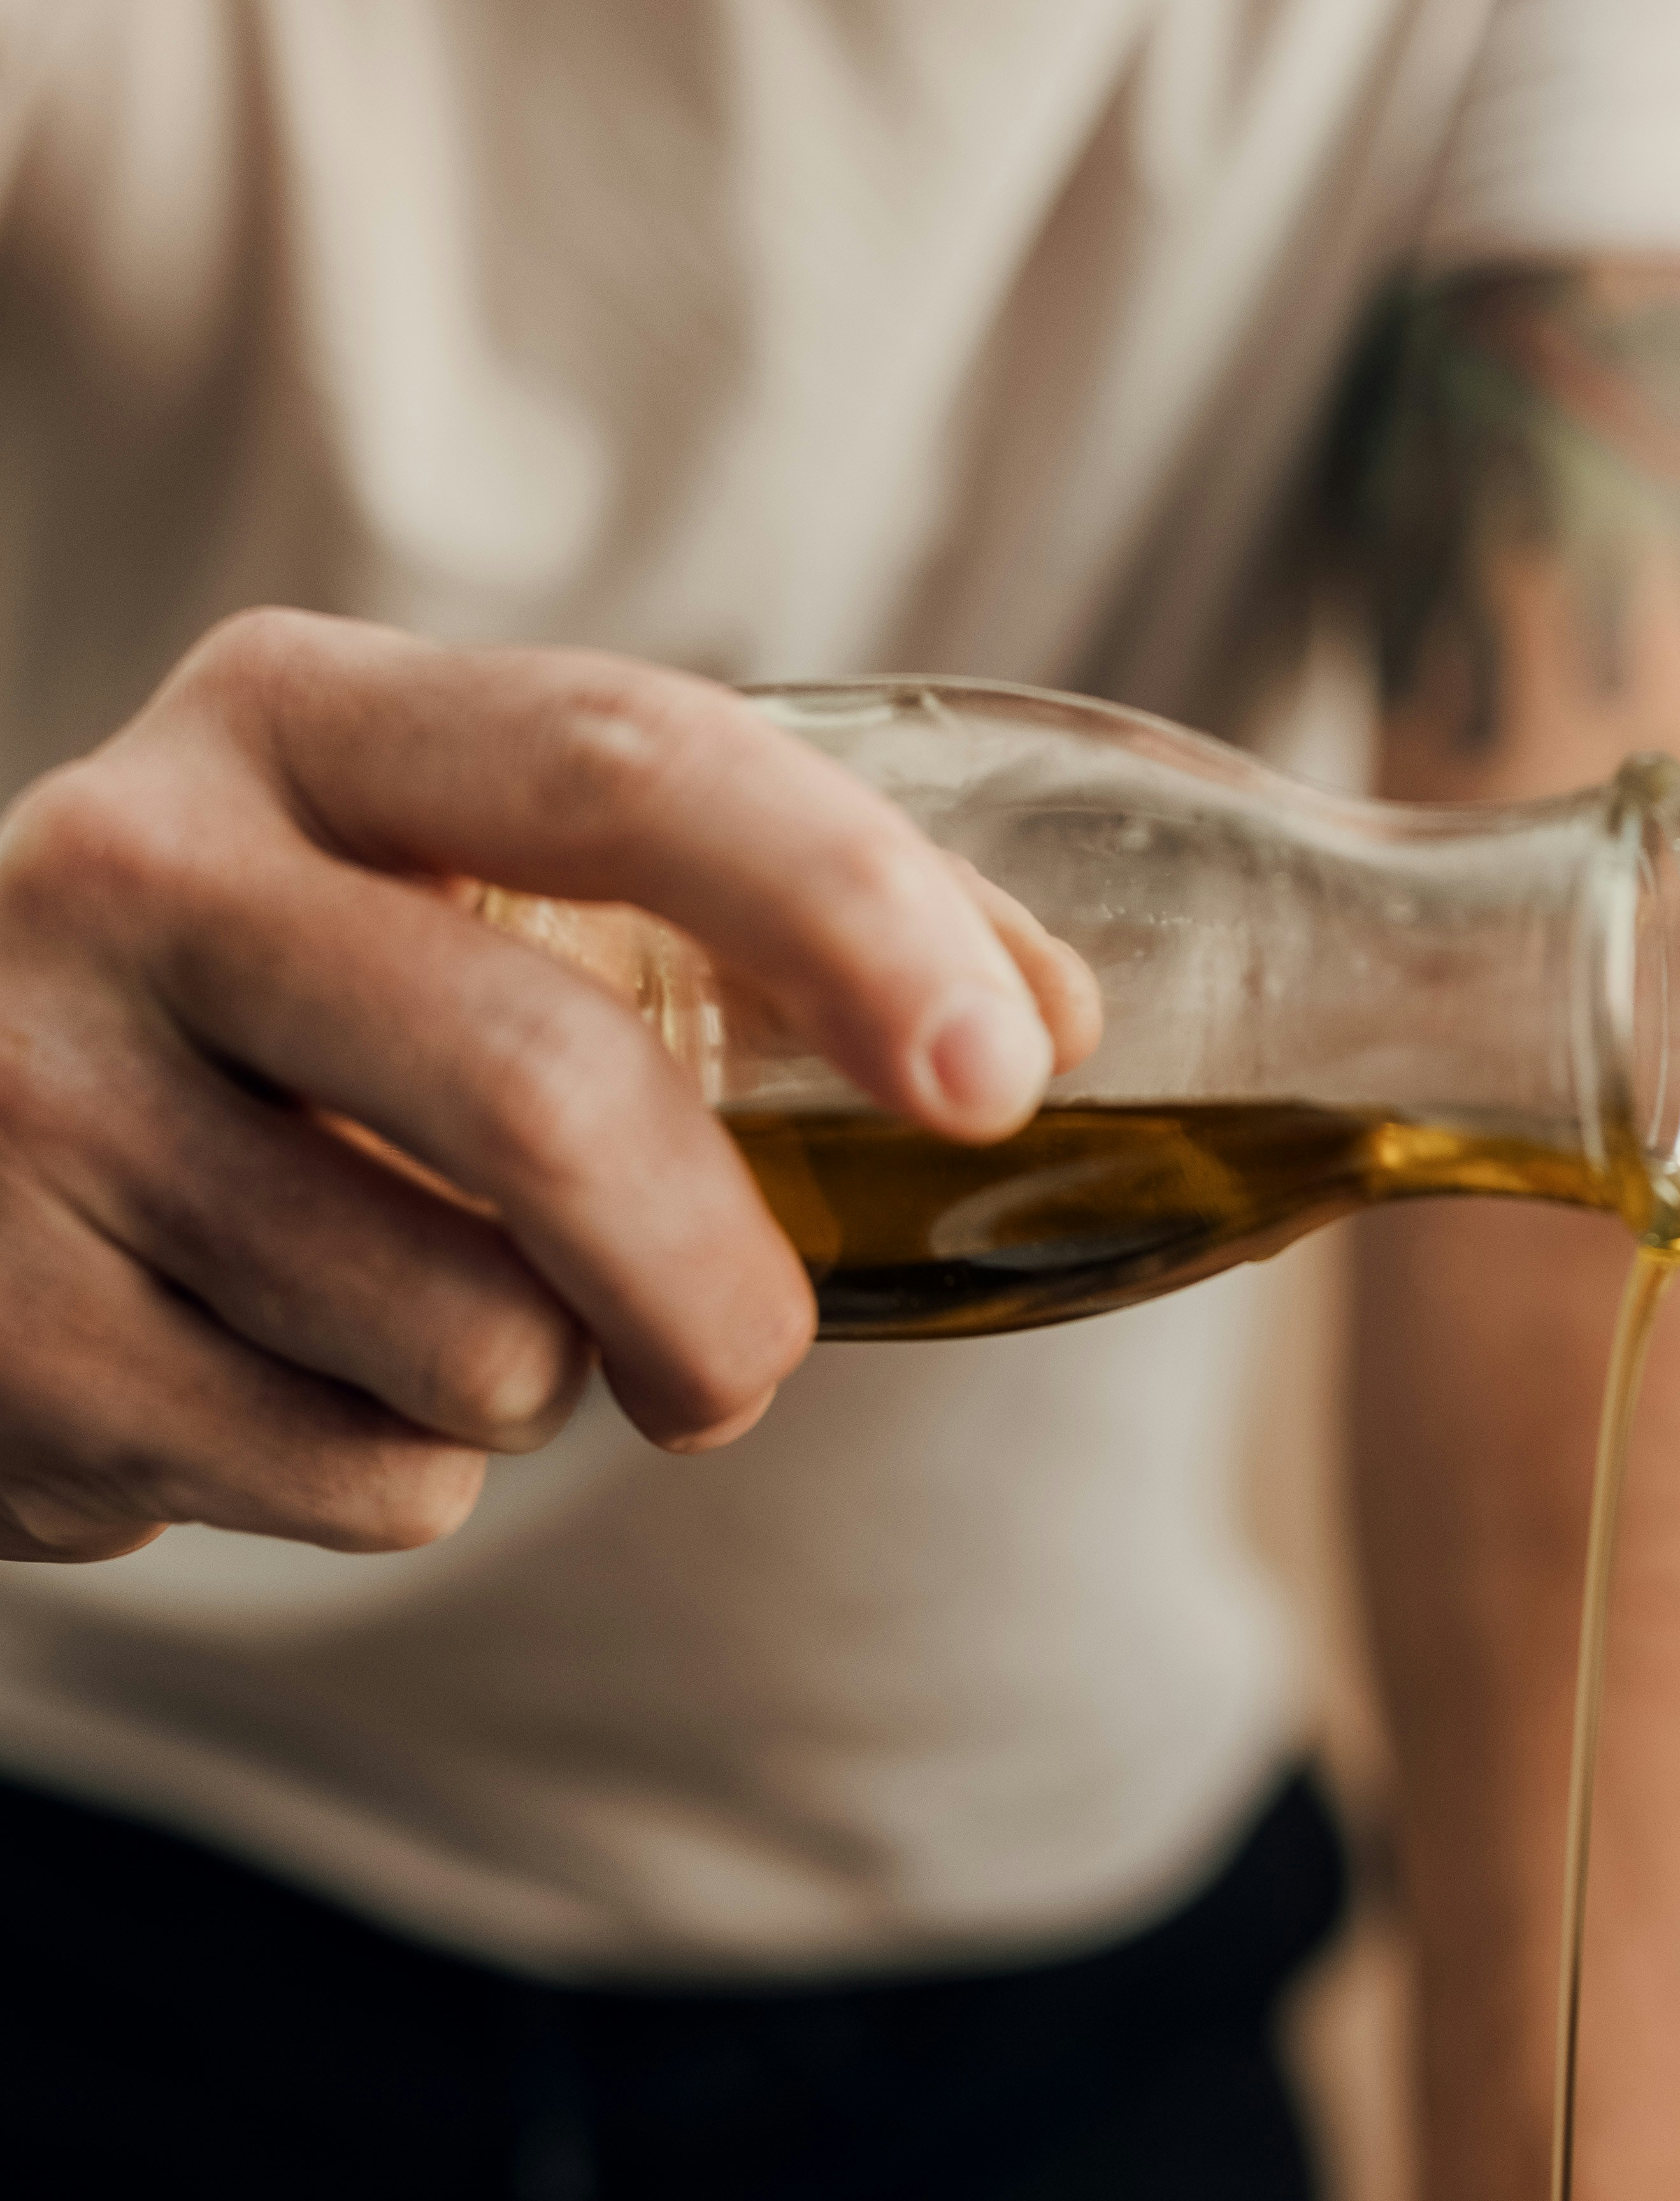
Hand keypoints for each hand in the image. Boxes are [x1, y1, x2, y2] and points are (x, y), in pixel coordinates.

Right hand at [0, 610, 1097, 1565]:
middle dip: (724, 1284)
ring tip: (410, 1312)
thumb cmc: (262, 1034)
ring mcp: (44, 1110)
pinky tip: (277, 1378)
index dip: (853, 916)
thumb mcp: (428, 897)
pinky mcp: (21, 1345)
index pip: (625, 760)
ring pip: (477, 1340)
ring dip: (540, 1385)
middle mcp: (138, 873)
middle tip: (750, 1360)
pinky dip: (399, 1477)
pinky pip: (370, 1480)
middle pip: (550, 1095)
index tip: (1012, 1068)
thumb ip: (707, 930)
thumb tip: (1056, 1026)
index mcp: (290, 720)